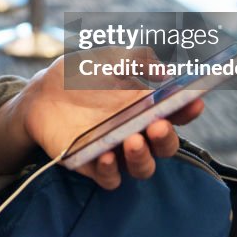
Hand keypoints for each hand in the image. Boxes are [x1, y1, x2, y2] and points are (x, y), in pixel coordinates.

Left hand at [21, 48, 204, 188]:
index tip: (194, 100)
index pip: (176, 114)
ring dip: (142, 156)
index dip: (189, 110)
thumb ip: (135, 60)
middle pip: (165, 146)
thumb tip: (164, 71)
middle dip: (166, 138)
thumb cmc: (80, 75)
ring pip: (142, 167)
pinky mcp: (90, 164)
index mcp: (145, 107)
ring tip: (132, 140)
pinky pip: (109, 178)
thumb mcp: (107, 58)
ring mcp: (115, 150)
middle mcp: (136, 132)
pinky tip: (105, 155)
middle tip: (158, 124)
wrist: (41, 92)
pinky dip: (111, 171)